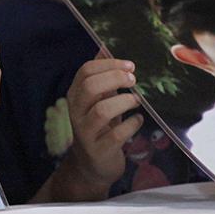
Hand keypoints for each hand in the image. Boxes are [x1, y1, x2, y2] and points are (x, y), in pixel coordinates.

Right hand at [53, 57, 141, 201]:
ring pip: (101, 110)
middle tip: (134, 80)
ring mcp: (86, 131)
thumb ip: (101, 77)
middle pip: (90, 87)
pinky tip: (138, 120)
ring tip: (137, 101)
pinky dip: (132, 125)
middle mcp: (76, 111)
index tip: (130, 65)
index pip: (85, 71)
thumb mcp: (98, 100)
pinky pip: (117, 134)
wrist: (93, 165)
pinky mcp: (99, 149)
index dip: (109, 65)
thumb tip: (104, 47)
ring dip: (123, 102)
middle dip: (115, 79)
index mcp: (76, 95)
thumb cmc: (99, 127)